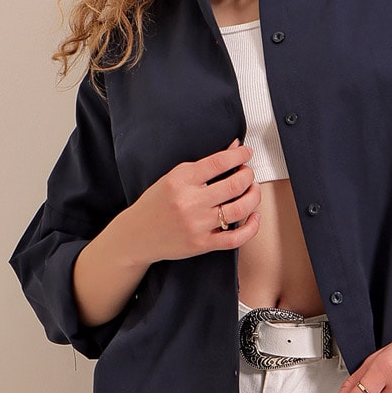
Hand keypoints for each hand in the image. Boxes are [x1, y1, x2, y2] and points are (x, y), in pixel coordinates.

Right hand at [130, 137, 261, 262]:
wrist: (136, 235)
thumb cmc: (156, 204)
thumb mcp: (174, 177)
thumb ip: (205, 164)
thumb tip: (234, 148)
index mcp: (181, 181)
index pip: (218, 162)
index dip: (239, 155)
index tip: (246, 152)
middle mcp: (190, 202)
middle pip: (234, 185)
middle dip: (248, 175)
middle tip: (247, 172)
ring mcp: (197, 225)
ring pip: (240, 209)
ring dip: (253, 196)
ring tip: (252, 190)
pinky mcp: (202, 244)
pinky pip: (236, 238)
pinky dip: (251, 227)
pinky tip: (254, 216)